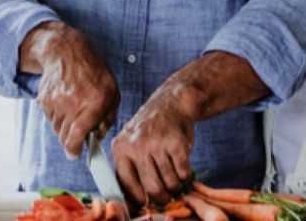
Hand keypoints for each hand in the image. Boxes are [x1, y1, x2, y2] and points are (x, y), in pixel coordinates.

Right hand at [28, 26, 119, 159]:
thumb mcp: (112, 92)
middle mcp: (74, 101)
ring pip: (56, 129)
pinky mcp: (44, 99)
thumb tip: (98, 137)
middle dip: (71, 139)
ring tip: (73, 110)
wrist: (66, 51)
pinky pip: (49, 118)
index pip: (77, 135)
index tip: (75, 154)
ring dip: (64, 126)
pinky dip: (57, 116)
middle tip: (77, 133)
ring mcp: (56, 100)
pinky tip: (64, 101)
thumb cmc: (93, 72)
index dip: (74, 149)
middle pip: (65, 137)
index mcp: (95, 101)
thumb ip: (108, 117)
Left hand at [110, 91, 195, 206]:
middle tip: (167, 196)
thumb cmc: (151, 129)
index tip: (147, 202)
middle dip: (162, 197)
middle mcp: (136, 146)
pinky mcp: (176, 143)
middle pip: (152, 188)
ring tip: (175, 179)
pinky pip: (183, 172)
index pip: (127, 185)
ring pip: (169, 182)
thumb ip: (129, 168)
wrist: (172, 103)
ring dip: (175, 185)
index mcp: (120, 148)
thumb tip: (133, 201)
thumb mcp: (131, 143)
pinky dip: (185, 175)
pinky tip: (182, 167)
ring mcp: (156, 144)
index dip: (139, 199)